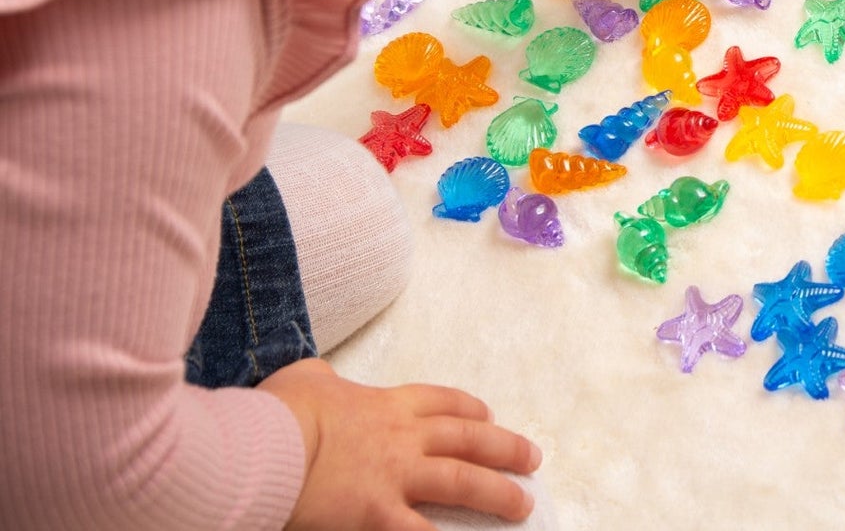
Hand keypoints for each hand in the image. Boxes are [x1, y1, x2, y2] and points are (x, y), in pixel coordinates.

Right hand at [260, 358, 539, 530]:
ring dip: (498, 494)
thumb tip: (318, 376)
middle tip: (532, 458)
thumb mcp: (303, 379)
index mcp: (385, 405)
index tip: (489, 416)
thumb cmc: (278, 411)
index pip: (442, 402)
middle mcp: (402, 438)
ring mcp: (395, 478)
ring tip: (523, 506)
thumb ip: (320, 378)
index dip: (470, 410)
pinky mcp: (378, 516)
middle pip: (469, 439)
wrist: (263, 445)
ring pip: (463, 482)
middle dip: (505, 448)